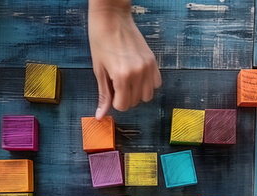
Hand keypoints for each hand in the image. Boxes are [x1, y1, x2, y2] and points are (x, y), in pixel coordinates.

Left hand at [88, 0, 160, 118]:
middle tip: (116, 83)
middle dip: (125, 97)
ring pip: (148, 95)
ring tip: (127, 80)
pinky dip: (148, 84)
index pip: (123, 105)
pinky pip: (156, 83)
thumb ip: (104, 94)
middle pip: (135, 102)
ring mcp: (148, 67)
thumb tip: (101, 115)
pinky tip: (137, 76)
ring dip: (137, 92)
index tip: (111, 91)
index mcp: (122, 76)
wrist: (112, 18)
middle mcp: (138, 73)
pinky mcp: (153, 61)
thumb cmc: (100, 40)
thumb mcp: (99, 70)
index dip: (115, 102)